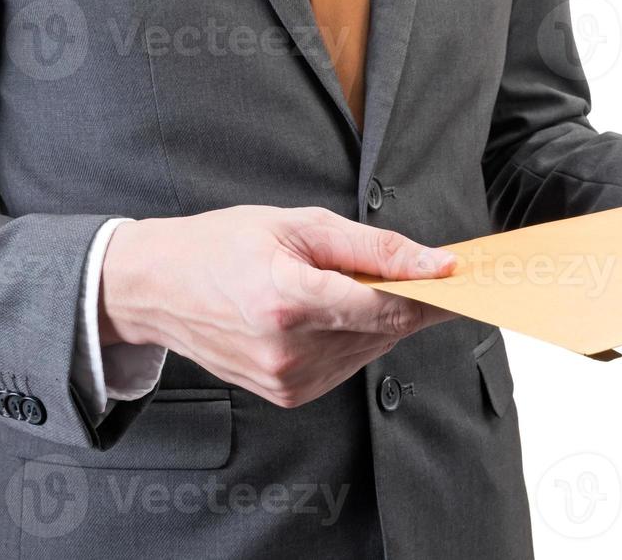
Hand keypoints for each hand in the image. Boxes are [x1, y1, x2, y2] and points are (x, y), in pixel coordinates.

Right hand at [98, 206, 456, 408]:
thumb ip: (371, 248)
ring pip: (371, 350)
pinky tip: (329, 310)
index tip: (465, 278)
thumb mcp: (296, 225)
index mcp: (288, 301)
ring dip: (379, 319)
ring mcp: (287, 381)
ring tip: (351, 282)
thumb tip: (435, 264)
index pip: (385, 307)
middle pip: (384, 331)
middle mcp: (289, 351)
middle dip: (409, 300)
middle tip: (424, 270)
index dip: (432, 293)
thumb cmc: (223, 244)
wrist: (156, 289)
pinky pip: (347, 364)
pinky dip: (353, 337)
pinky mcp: (287, 395)